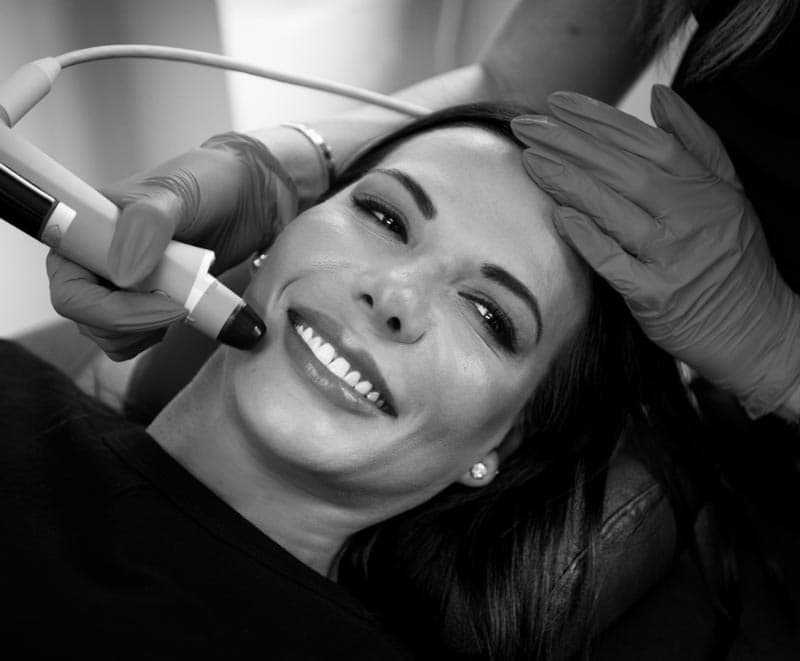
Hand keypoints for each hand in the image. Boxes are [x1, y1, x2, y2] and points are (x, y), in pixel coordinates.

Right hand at [47, 132, 297, 359]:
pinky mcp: (143, 304)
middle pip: (87, 318)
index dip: (105, 307)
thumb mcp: (174, 195)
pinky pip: (132, 340)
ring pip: (109, 335)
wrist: (245, 201)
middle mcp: (92, 261)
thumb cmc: (205, 184)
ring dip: (148, 330)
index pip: (67, 287)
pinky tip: (185, 310)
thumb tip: (122, 276)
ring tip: (185, 299)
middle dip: (134, 321)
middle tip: (181, 302)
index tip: (161, 298)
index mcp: (83, 230)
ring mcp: (117, 286)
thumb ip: (147, 226)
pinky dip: (156, 335)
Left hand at [511, 85, 799, 417]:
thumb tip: (660, 96)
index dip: (598, 120)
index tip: (558, 104)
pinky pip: (616, 263)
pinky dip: (588, 238)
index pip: (646, 142)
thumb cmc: (734, 258)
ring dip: (568, 182)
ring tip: (530, 160)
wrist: (758, 329)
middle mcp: (690, 216)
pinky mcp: (656, 297)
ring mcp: (673, 257)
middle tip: (526, 126)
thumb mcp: (727, 192)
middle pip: (623, 169)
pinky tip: (559, 216)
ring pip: (615, 210)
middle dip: (570, 143)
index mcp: (704, 187)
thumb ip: (696, 142)